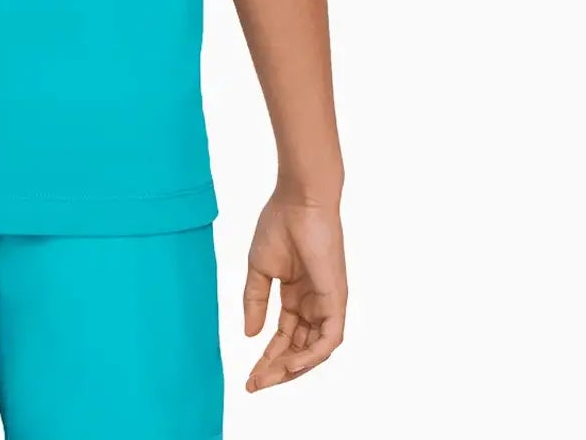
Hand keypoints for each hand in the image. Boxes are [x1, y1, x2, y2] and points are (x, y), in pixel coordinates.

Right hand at [242, 191, 346, 390]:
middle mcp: (313, 304)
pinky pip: (328, 340)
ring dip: (291, 368)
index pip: (283, 337)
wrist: (298, 201)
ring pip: (313, 351)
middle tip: (254, 384)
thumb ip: (254, 301)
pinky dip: (310, 356)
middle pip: (298, 349)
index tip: (248, 377)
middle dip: (276, 369)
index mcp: (296, 295)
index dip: (266, 358)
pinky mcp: (337, 300)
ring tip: (267, 378)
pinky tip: (289, 363)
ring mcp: (326, 304)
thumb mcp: (259, 269)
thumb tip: (250, 335)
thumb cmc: (279, 224)